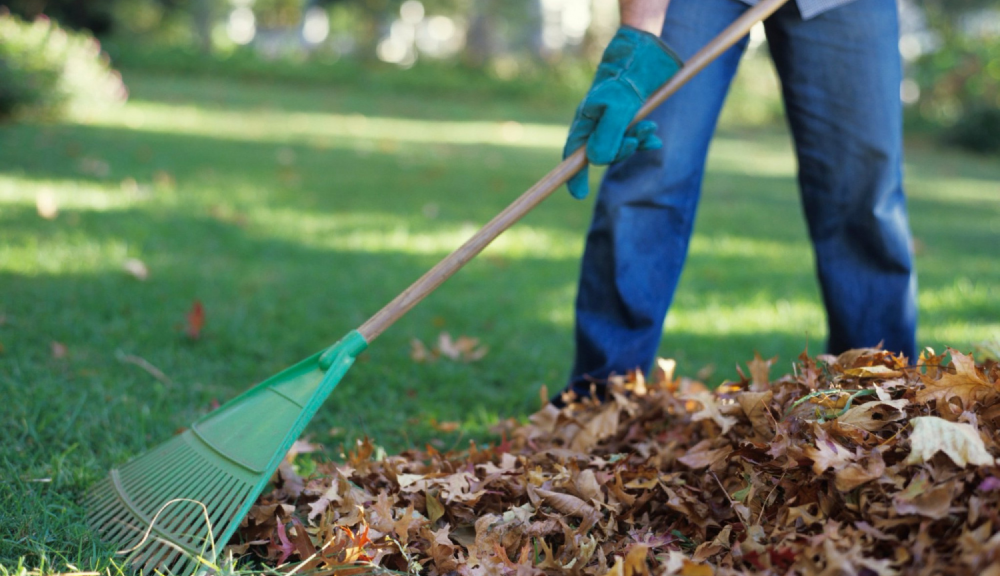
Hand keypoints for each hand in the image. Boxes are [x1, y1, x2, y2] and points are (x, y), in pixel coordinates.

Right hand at [563, 26, 681, 198]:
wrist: (643, 55)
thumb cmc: (626, 80)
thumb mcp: (618, 109)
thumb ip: (607, 137)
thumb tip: (596, 162)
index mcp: (585, 122)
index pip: (573, 156)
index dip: (574, 176)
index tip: (578, 195)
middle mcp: (595, 124)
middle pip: (602, 154)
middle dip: (621, 152)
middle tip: (635, 141)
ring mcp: (611, 122)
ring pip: (620, 146)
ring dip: (636, 143)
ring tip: (651, 130)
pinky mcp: (627, 118)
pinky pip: (633, 138)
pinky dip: (643, 140)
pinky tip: (654, 137)